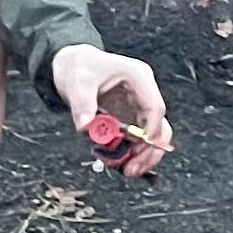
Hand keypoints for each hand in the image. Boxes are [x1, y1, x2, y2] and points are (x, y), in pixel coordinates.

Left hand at [50, 44, 173, 173]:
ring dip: (143, 155)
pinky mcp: (131, 116)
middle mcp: (144, 92)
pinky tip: (120, 161)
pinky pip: (138, 137)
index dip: (148, 132)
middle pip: (160, 126)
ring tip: (127, 170)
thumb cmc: (79, 66)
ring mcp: (139, 105)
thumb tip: (85, 126)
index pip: (155, 108)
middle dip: (149, 151)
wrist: (73, 63)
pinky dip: (132, 151)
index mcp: (138, 77)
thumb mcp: (78, 83)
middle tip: (132, 168)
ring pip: (154, 135)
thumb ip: (82, 104)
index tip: (135, 149)